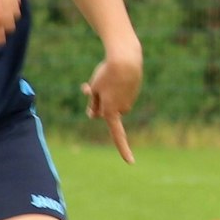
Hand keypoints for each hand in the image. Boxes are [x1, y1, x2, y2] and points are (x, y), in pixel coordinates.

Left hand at [82, 45, 141, 164]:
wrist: (126, 58)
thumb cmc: (107, 74)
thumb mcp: (94, 89)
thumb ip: (94, 104)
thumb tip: (94, 116)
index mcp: (111, 112)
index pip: (117, 135)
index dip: (123, 149)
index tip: (130, 162)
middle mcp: (122, 109)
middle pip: (104, 112)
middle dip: (96, 103)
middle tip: (85, 87)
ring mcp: (129, 100)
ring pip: (111, 101)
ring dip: (105, 94)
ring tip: (104, 78)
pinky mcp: (133, 91)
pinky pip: (118, 93)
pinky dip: (114, 87)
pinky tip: (113, 75)